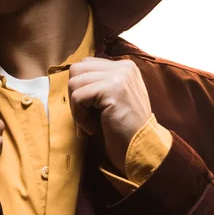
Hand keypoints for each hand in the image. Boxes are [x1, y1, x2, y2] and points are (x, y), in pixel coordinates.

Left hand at [68, 57, 151, 172]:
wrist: (142, 150)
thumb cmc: (124, 130)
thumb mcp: (112, 99)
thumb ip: (98, 84)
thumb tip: (70, 81)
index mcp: (124, 67)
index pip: (86, 65)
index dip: (81, 89)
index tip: (89, 110)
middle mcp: (123, 67)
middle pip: (77, 69)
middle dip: (75, 95)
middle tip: (86, 117)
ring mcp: (119, 76)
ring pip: (74, 82)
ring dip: (76, 108)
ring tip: (90, 124)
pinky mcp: (112, 89)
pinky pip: (78, 97)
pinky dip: (79, 117)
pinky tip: (93, 128)